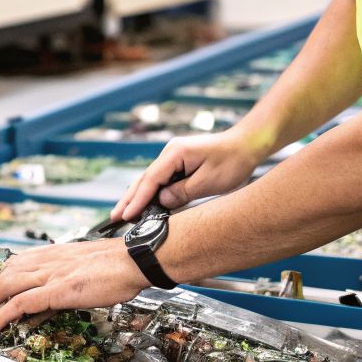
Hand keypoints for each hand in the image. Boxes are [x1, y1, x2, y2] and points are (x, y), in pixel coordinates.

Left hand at [0, 239, 147, 337]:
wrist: (135, 260)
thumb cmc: (119, 266)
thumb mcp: (85, 271)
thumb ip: (65, 283)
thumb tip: (49, 301)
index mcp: (55, 254)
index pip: (18, 262)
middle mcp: (48, 261)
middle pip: (5, 273)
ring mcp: (51, 274)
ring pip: (6, 286)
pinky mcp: (56, 290)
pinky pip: (21, 303)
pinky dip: (1, 315)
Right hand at [109, 131, 264, 222]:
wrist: (247, 144)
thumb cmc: (232, 160)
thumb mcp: (209, 181)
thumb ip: (182, 192)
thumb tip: (161, 200)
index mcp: (175, 153)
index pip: (151, 180)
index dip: (137, 200)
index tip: (126, 215)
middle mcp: (170, 153)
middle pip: (145, 179)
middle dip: (129, 199)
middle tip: (114, 217)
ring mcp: (174, 157)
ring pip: (151, 180)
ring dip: (137, 197)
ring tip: (122, 214)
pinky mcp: (180, 163)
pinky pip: (161, 180)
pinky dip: (151, 193)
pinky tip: (143, 204)